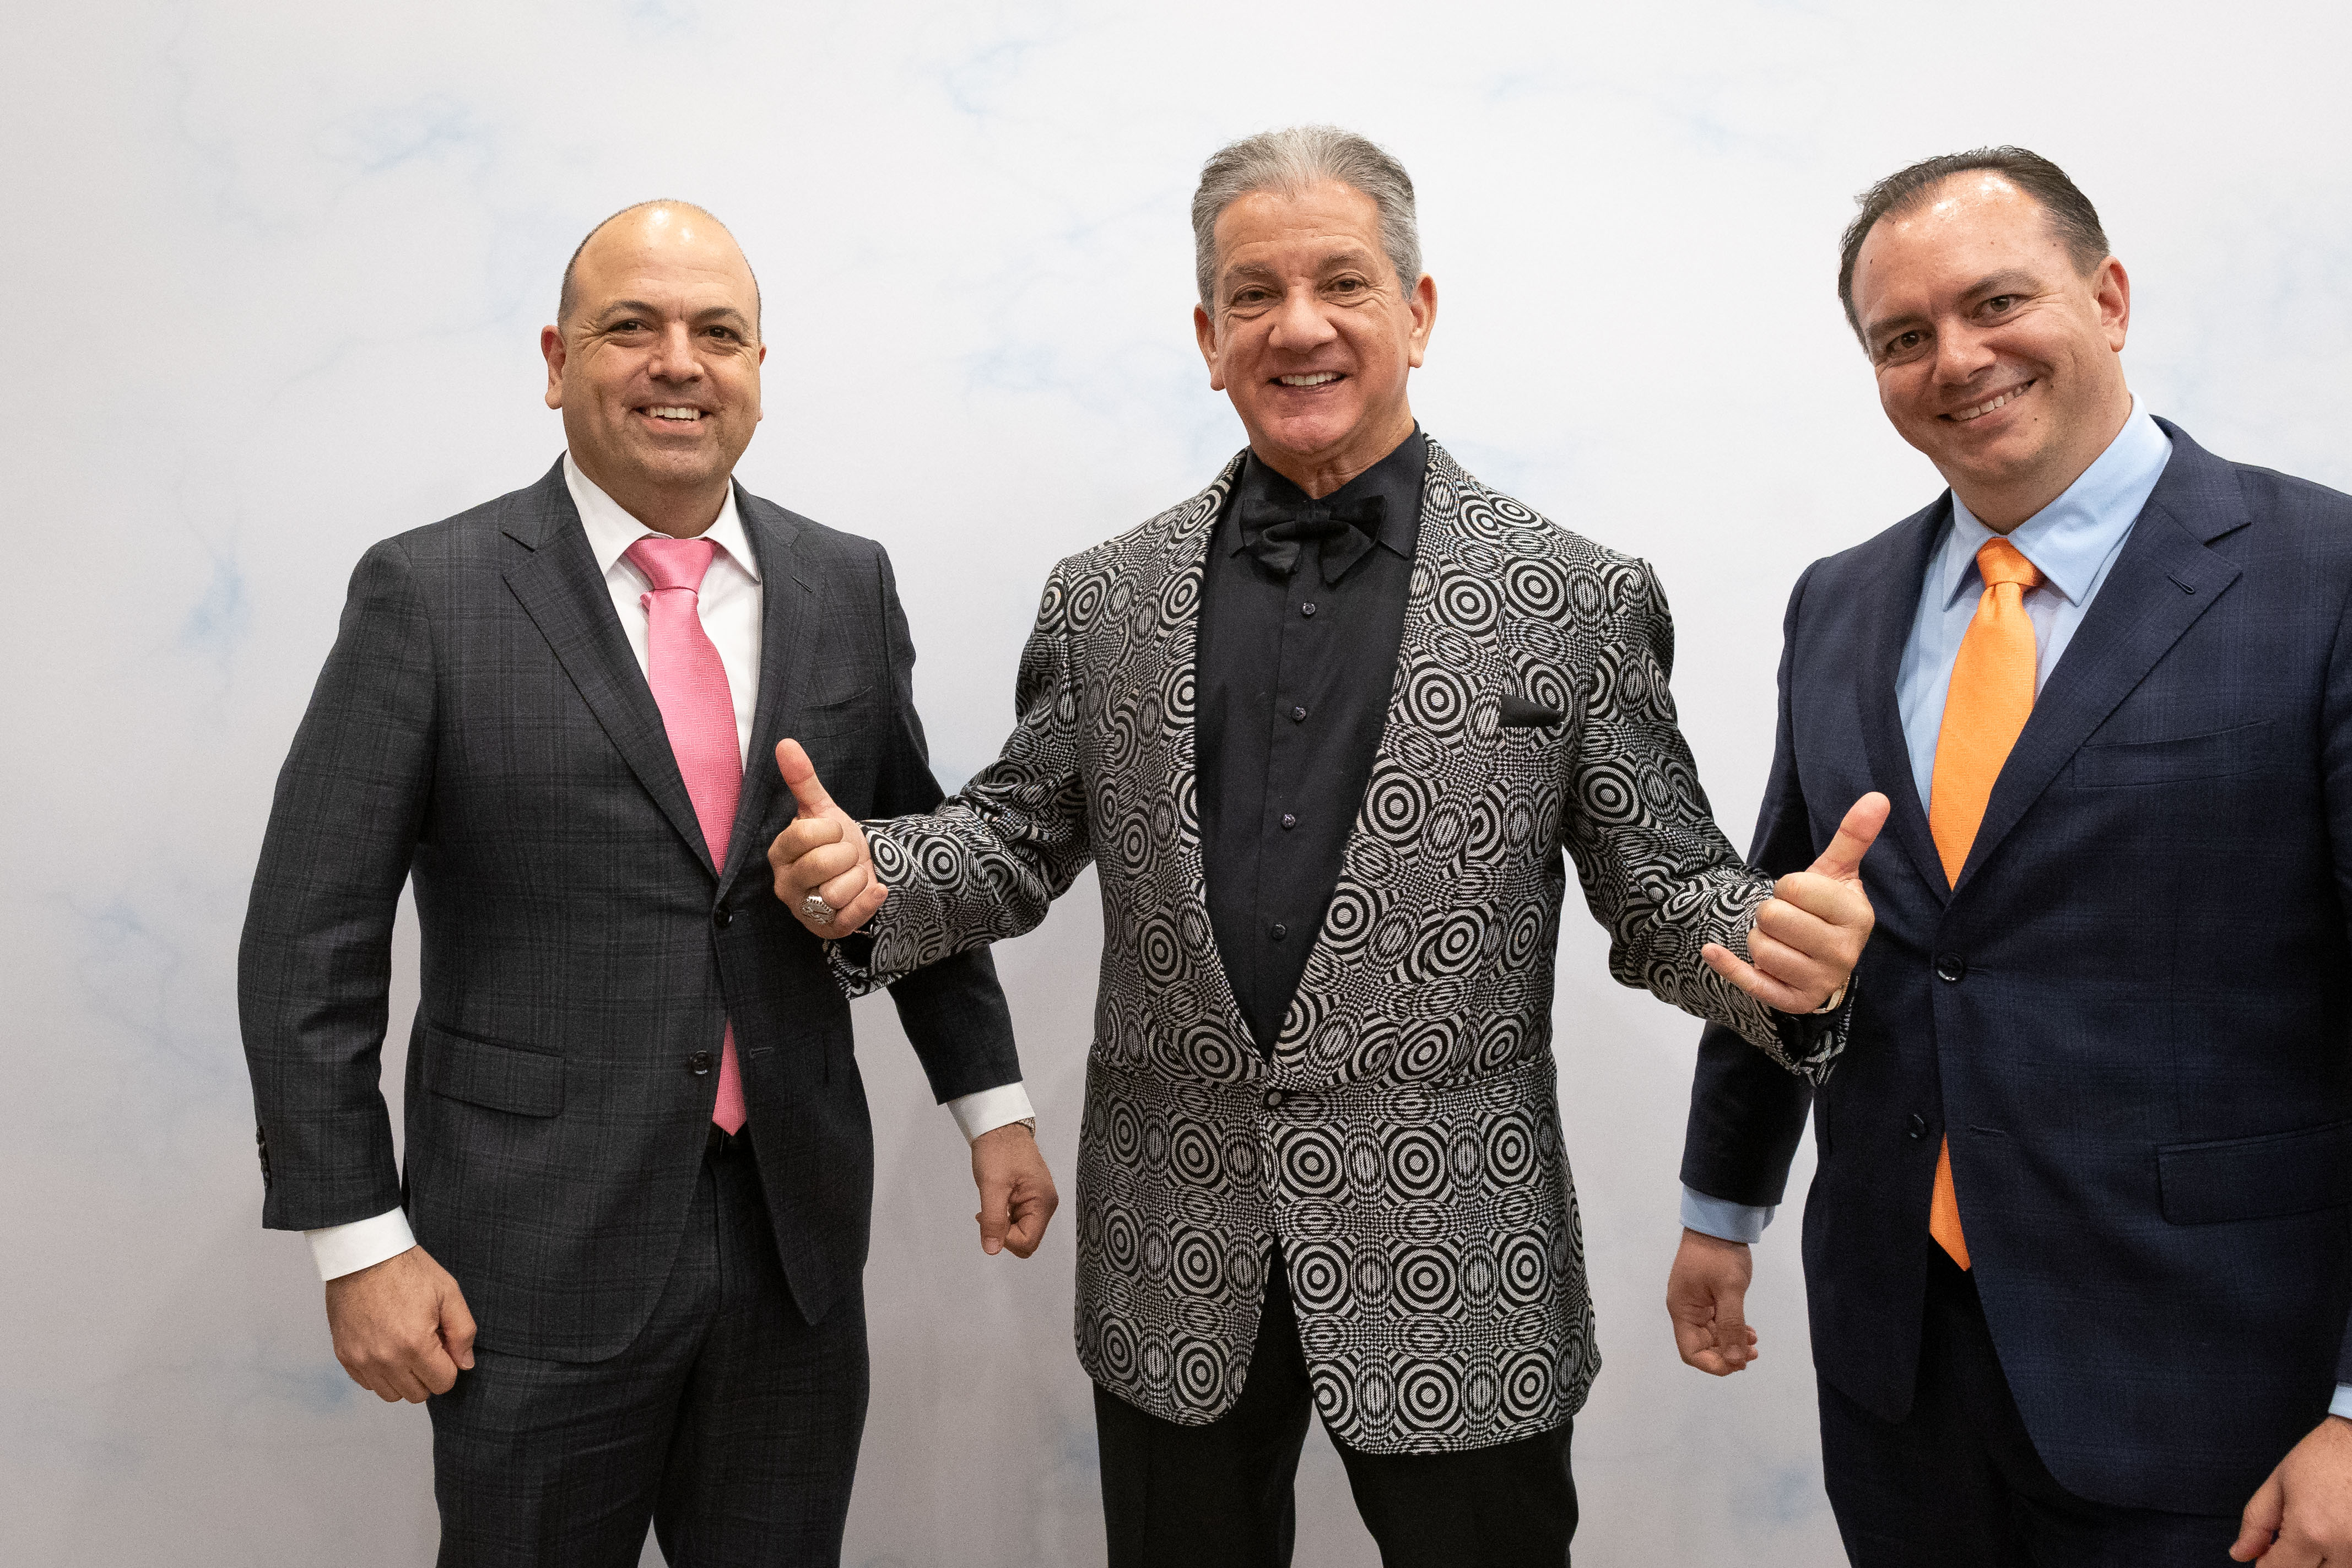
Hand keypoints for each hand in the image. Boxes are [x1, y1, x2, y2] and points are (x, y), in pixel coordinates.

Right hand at [324, 1244, 476, 1402]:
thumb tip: (465, 1364)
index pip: (443, 1383)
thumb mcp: (449, 1292)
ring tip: (405, 1346)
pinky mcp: (344, 1356)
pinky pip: (367, 1383)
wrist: (363, 1255)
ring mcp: (361, 1359)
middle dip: (428, 1373)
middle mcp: (385, 1359)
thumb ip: (463, 1332)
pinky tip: (386, 1346)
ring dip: (404, 1377)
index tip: (443, 1343)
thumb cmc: (408, 1270)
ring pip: (391, 1394)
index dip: (449, 1365)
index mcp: (414, 1344)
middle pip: (417, 1394)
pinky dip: (380, 1373)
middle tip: (426, 1343)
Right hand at [767, 738, 886, 935]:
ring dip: (858, 877)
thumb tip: (785, 743)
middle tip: (847, 855)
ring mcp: (804, 910)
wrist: (860, 871)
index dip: (830, 830)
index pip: (802, 835)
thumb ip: (803, 780)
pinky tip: (876, 888)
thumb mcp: (823, 810)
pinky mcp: (827, 929)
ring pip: (837, 892)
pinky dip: (869, 900)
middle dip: (847, 854)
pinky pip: (850, 918)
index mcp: (779, 853)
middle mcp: (785, 884)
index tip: (834, 832)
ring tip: (853, 874)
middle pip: (820, 865)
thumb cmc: (835, 842)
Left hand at [972, 1121, 1058, 1257]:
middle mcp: (1046, 1204)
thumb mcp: (992, 1186)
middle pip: (1026, 1239)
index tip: (989, 1219)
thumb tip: (992, 1249)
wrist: (999, 1126)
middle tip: (987, 1212)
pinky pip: (1019, 1219)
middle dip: (1004, 1233)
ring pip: (1021, 1230)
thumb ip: (993, 1220)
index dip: (1005, 1239)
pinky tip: (995, 1202)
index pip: (1028, 1242)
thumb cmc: (998, 1150)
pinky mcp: (1030, 1197)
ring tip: (991, 1202)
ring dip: (1002, 1224)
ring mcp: (1039, 1201)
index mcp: (1043, 1202)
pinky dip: (1004, 1216)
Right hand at [1666, 1228, 1757, 1375]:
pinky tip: (1748, 1331)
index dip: (1713, 1364)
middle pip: (1700, 1346)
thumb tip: (1735, 1361)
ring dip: (1730, 1343)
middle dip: (1725, 1355)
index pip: (1690, 1352)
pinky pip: (1715, 1323)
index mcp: (1682, 1310)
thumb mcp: (1730, 1290)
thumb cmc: (1720, 1255)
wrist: (1719, 1222)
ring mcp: (1695, 1303)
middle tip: (1752, 1354)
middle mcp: (1685, 1310)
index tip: (1739, 1364)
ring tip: (1753, 1342)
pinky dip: (1731, 1330)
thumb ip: (1732, 1326)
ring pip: (1710, 1336)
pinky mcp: (1706, 1297)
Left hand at [1704, 792, 1888, 1013]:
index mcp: (1857, 917)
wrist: (1825, 958)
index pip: (1794, 886)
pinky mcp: (1793, 1002)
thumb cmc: (1826, 910)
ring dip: (1758, 938)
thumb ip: (1852, 836)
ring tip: (1781, 940)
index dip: (1788, 886)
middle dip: (1770, 912)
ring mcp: (1820, 982)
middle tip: (1788, 919)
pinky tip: (1712, 951)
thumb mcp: (1837, 873)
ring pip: (1759, 947)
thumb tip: (1877, 797)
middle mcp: (1844, 953)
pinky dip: (1726, 964)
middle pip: (1772, 918)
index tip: (1802, 896)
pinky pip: (1749, 982)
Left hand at [2234, 1416, 2351, 1562]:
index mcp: (2310, 1531)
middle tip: (2292, 1537)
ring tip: (2318, 1528)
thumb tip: (2240, 1554)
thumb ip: (2256, 1523)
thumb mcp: (2279, 1484)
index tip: (2266, 1553)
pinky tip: (2334, 1532)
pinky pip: (2350, 1563)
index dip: (2265, 1564)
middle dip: (2293, 1563)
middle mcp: (2343, 1549)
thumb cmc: (2323, 1457)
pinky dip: (2339, 1558)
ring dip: (2319, 1561)